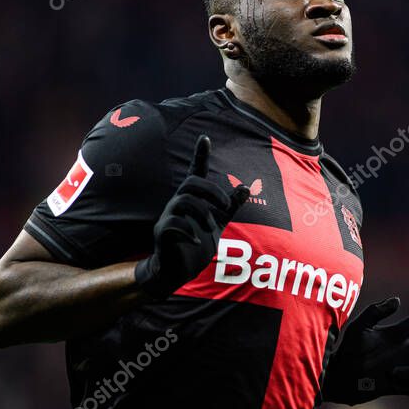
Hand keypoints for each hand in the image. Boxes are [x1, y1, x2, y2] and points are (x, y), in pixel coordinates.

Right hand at [134, 135, 248, 299]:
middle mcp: (177, 204)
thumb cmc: (196, 243)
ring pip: (183, 202)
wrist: (177, 270)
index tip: (205, 138)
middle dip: (211, 191)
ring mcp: (168, 218)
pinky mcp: (162, 234)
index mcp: (192, 199)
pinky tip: (198, 242)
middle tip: (225, 205)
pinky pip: (172, 224)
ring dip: (202, 213)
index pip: (195, 172)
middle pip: (190, 183)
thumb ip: (229, 207)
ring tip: (212, 227)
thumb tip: (246, 188)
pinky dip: (189, 231)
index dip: (200, 156)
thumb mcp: (217, 223)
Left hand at [321, 296, 408, 405]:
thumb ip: (375, 312)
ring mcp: (401, 368)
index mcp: (396, 334)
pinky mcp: (397, 386)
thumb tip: (397, 301)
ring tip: (393, 373)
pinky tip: (390, 381)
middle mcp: (402, 351)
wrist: (338, 376)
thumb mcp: (359, 327)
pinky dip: (406, 384)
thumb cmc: (347, 349)